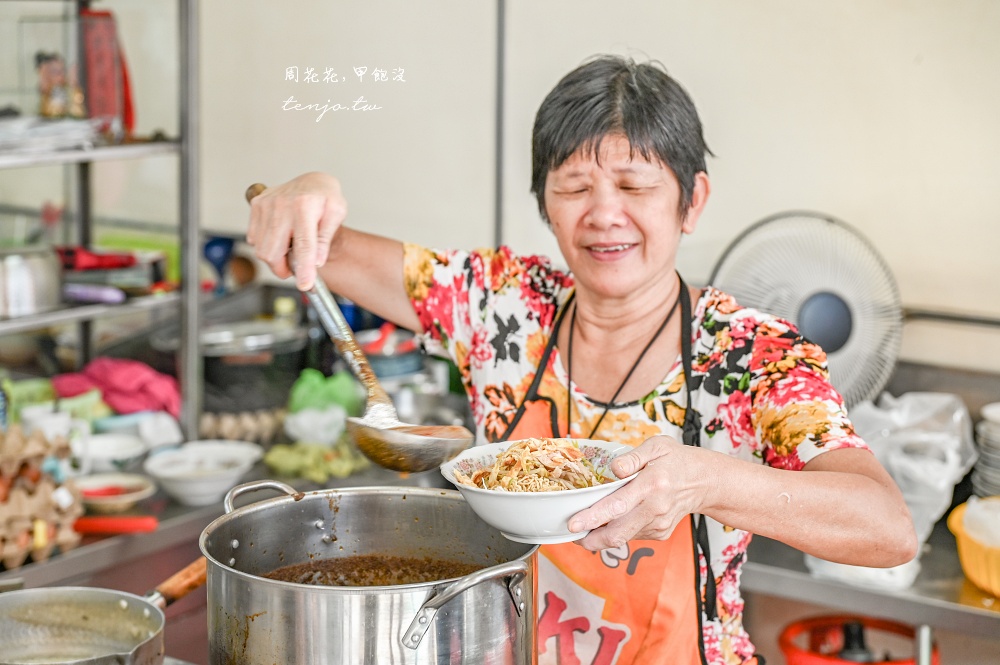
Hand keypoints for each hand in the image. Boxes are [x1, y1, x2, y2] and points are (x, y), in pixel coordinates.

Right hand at [245, 172, 347, 289]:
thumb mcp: (336, 214)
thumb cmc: (326, 197)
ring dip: (275, 259)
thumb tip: (317, 261)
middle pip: (273, 252)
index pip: (303, 245)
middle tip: (296, 270)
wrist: (312, 181)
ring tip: (290, 251)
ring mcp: (265, 204)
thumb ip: (326, 238)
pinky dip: (266, 246)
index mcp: (304, 205)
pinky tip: (280, 238)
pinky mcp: (256, 206)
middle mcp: (281, 204)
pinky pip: (254, 238)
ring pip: (261, 249)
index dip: (304, 268)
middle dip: (284, 269)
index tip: (306, 285)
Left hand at [569, 436, 704, 550]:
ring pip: (623, 537)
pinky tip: (613, 518)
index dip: (593, 517)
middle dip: (590, 539)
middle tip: (571, 533)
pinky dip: (617, 530)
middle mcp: (655, 509)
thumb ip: (633, 457)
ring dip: (600, 535)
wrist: (704, 482)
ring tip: (587, 523)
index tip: (573, 523)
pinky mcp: (660, 533)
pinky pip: (632, 535)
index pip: (617, 506)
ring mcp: (658, 524)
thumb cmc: (677, 461)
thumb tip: (614, 468)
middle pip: (617, 533)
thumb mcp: (657, 446)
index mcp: (652, 485)